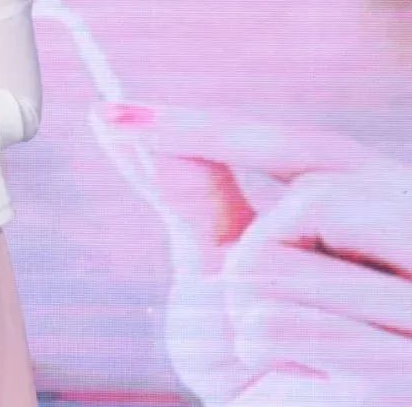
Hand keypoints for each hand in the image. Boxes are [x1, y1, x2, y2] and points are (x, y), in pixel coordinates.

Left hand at [94, 102, 411, 406]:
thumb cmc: (271, 367)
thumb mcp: (226, 273)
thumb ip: (195, 199)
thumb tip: (121, 121)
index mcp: (389, 212)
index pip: (311, 148)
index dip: (211, 129)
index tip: (108, 112)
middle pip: (313, 198)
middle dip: (250, 257)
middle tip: (256, 320)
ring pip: (272, 264)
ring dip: (245, 316)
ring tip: (293, 360)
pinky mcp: (405, 374)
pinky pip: (272, 325)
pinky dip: (253, 354)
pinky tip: (302, 383)